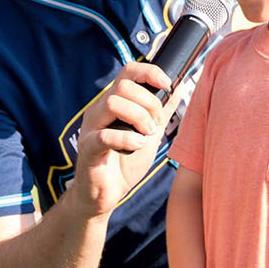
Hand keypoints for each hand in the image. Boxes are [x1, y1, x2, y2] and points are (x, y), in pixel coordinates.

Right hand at [66, 62, 171, 217]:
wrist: (105, 196)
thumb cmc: (124, 163)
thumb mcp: (150, 133)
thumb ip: (162, 110)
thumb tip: (179, 84)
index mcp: (113, 103)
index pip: (127, 72)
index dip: (148, 72)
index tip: (166, 84)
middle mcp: (99, 111)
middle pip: (122, 86)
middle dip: (148, 103)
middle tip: (156, 124)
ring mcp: (91, 129)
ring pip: (112, 103)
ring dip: (138, 118)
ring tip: (146, 136)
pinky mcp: (88, 149)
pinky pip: (105, 136)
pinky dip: (127, 139)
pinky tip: (137, 146)